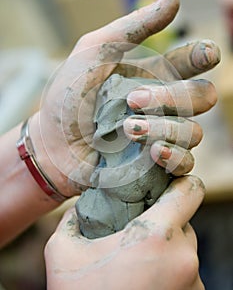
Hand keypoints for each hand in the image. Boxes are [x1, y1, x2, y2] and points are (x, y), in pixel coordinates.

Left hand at [29, 0, 219, 196]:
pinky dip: (173, 155)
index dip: (205, 55)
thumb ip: (133, 27)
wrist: (52, 144)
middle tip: (133, 100)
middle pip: (202, 96)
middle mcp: (163, 104)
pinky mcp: (156, 165)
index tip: (205, 54)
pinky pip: (186, 162)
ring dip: (163, 127)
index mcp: (153, 75)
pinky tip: (153, 151)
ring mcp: (162, 135)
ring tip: (128, 129)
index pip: (193, 62)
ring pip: (193, 131)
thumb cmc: (68, 97)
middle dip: (173, 97)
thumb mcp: (94, 53)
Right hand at [45, 175, 204, 289]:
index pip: (190, 191)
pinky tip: (143, 278)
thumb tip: (81, 207)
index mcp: (158, 237)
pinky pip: (185, 272)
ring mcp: (193, 284)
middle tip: (136, 228)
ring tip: (137, 258)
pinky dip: (169, 269)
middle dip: (162, 221)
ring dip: (165, 247)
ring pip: (185, 248)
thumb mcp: (63, 253)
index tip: (166, 183)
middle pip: (183, 221)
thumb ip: (73, 220)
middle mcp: (185, 260)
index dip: (180, 182)